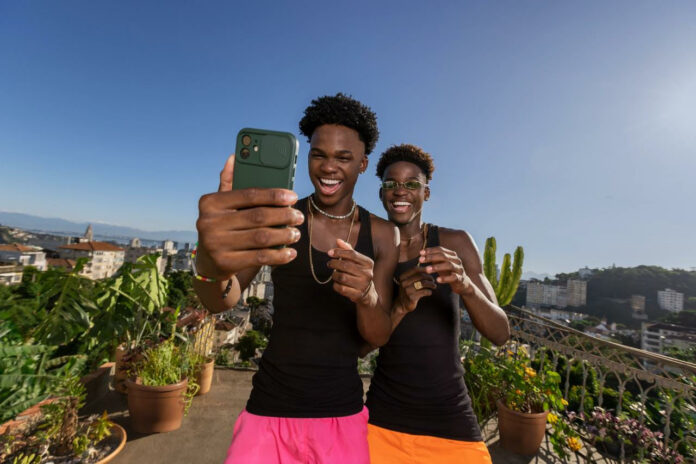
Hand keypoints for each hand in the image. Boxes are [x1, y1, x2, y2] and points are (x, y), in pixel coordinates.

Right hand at [195, 155, 303, 279]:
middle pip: (257, 216)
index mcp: (210, 203)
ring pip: (261, 237)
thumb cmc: (222, 227)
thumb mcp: (221, 207)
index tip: (293, 197)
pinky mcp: (225, 263)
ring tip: (296, 233)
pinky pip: (259, 257)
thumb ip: (229, 183)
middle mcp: (209, 222)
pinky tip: (290, 252)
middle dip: (284, 216)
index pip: (248, 194)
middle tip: (298, 217)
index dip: (274, 195)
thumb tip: (234, 157)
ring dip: (284, 235)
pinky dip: (279, 255)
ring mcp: (215, 244)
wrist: (208, 263)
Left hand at [327, 239, 374, 303]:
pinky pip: (341, 288)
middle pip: (345, 265)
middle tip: (329, 263)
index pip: (352, 254)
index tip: (329, 252)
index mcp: (368, 263)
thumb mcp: (356, 261)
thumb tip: (338, 240)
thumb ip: (347, 250)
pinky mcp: (357, 294)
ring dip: (334, 275)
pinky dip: (336, 285)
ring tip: (334, 274)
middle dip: (334, 263)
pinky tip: (337, 283)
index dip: (339, 252)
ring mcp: (363, 285)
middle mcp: (367, 273)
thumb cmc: (359, 272)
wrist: (367, 292)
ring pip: (342, 277)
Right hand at [396, 266, 435, 312]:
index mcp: (403, 277)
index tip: (431, 270)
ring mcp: (407, 290)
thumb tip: (428, 268)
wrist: (402, 304)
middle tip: (433, 280)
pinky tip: (430, 292)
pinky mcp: (411, 298)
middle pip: (420, 276)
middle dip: (429, 277)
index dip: (424, 268)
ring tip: (434, 286)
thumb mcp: (408, 281)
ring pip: (423, 283)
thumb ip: (415, 275)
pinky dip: (429, 291)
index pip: (414, 269)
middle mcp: (403, 283)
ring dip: (431, 284)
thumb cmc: (408, 291)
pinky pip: (424, 292)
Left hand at [419, 246, 474, 295]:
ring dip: (437, 267)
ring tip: (427, 270)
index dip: (430, 250)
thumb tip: (421, 254)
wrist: (462, 284)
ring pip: (448, 265)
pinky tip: (437, 280)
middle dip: (431, 257)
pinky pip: (453, 277)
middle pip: (443, 256)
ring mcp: (459, 269)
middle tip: (421, 260)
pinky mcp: (460, 278)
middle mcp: (456, 260)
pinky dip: (445, 278)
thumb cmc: (449, 272)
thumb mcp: (441, 264)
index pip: (441, 249)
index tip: (420, 253)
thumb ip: (434, 259)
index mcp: (452, 255)